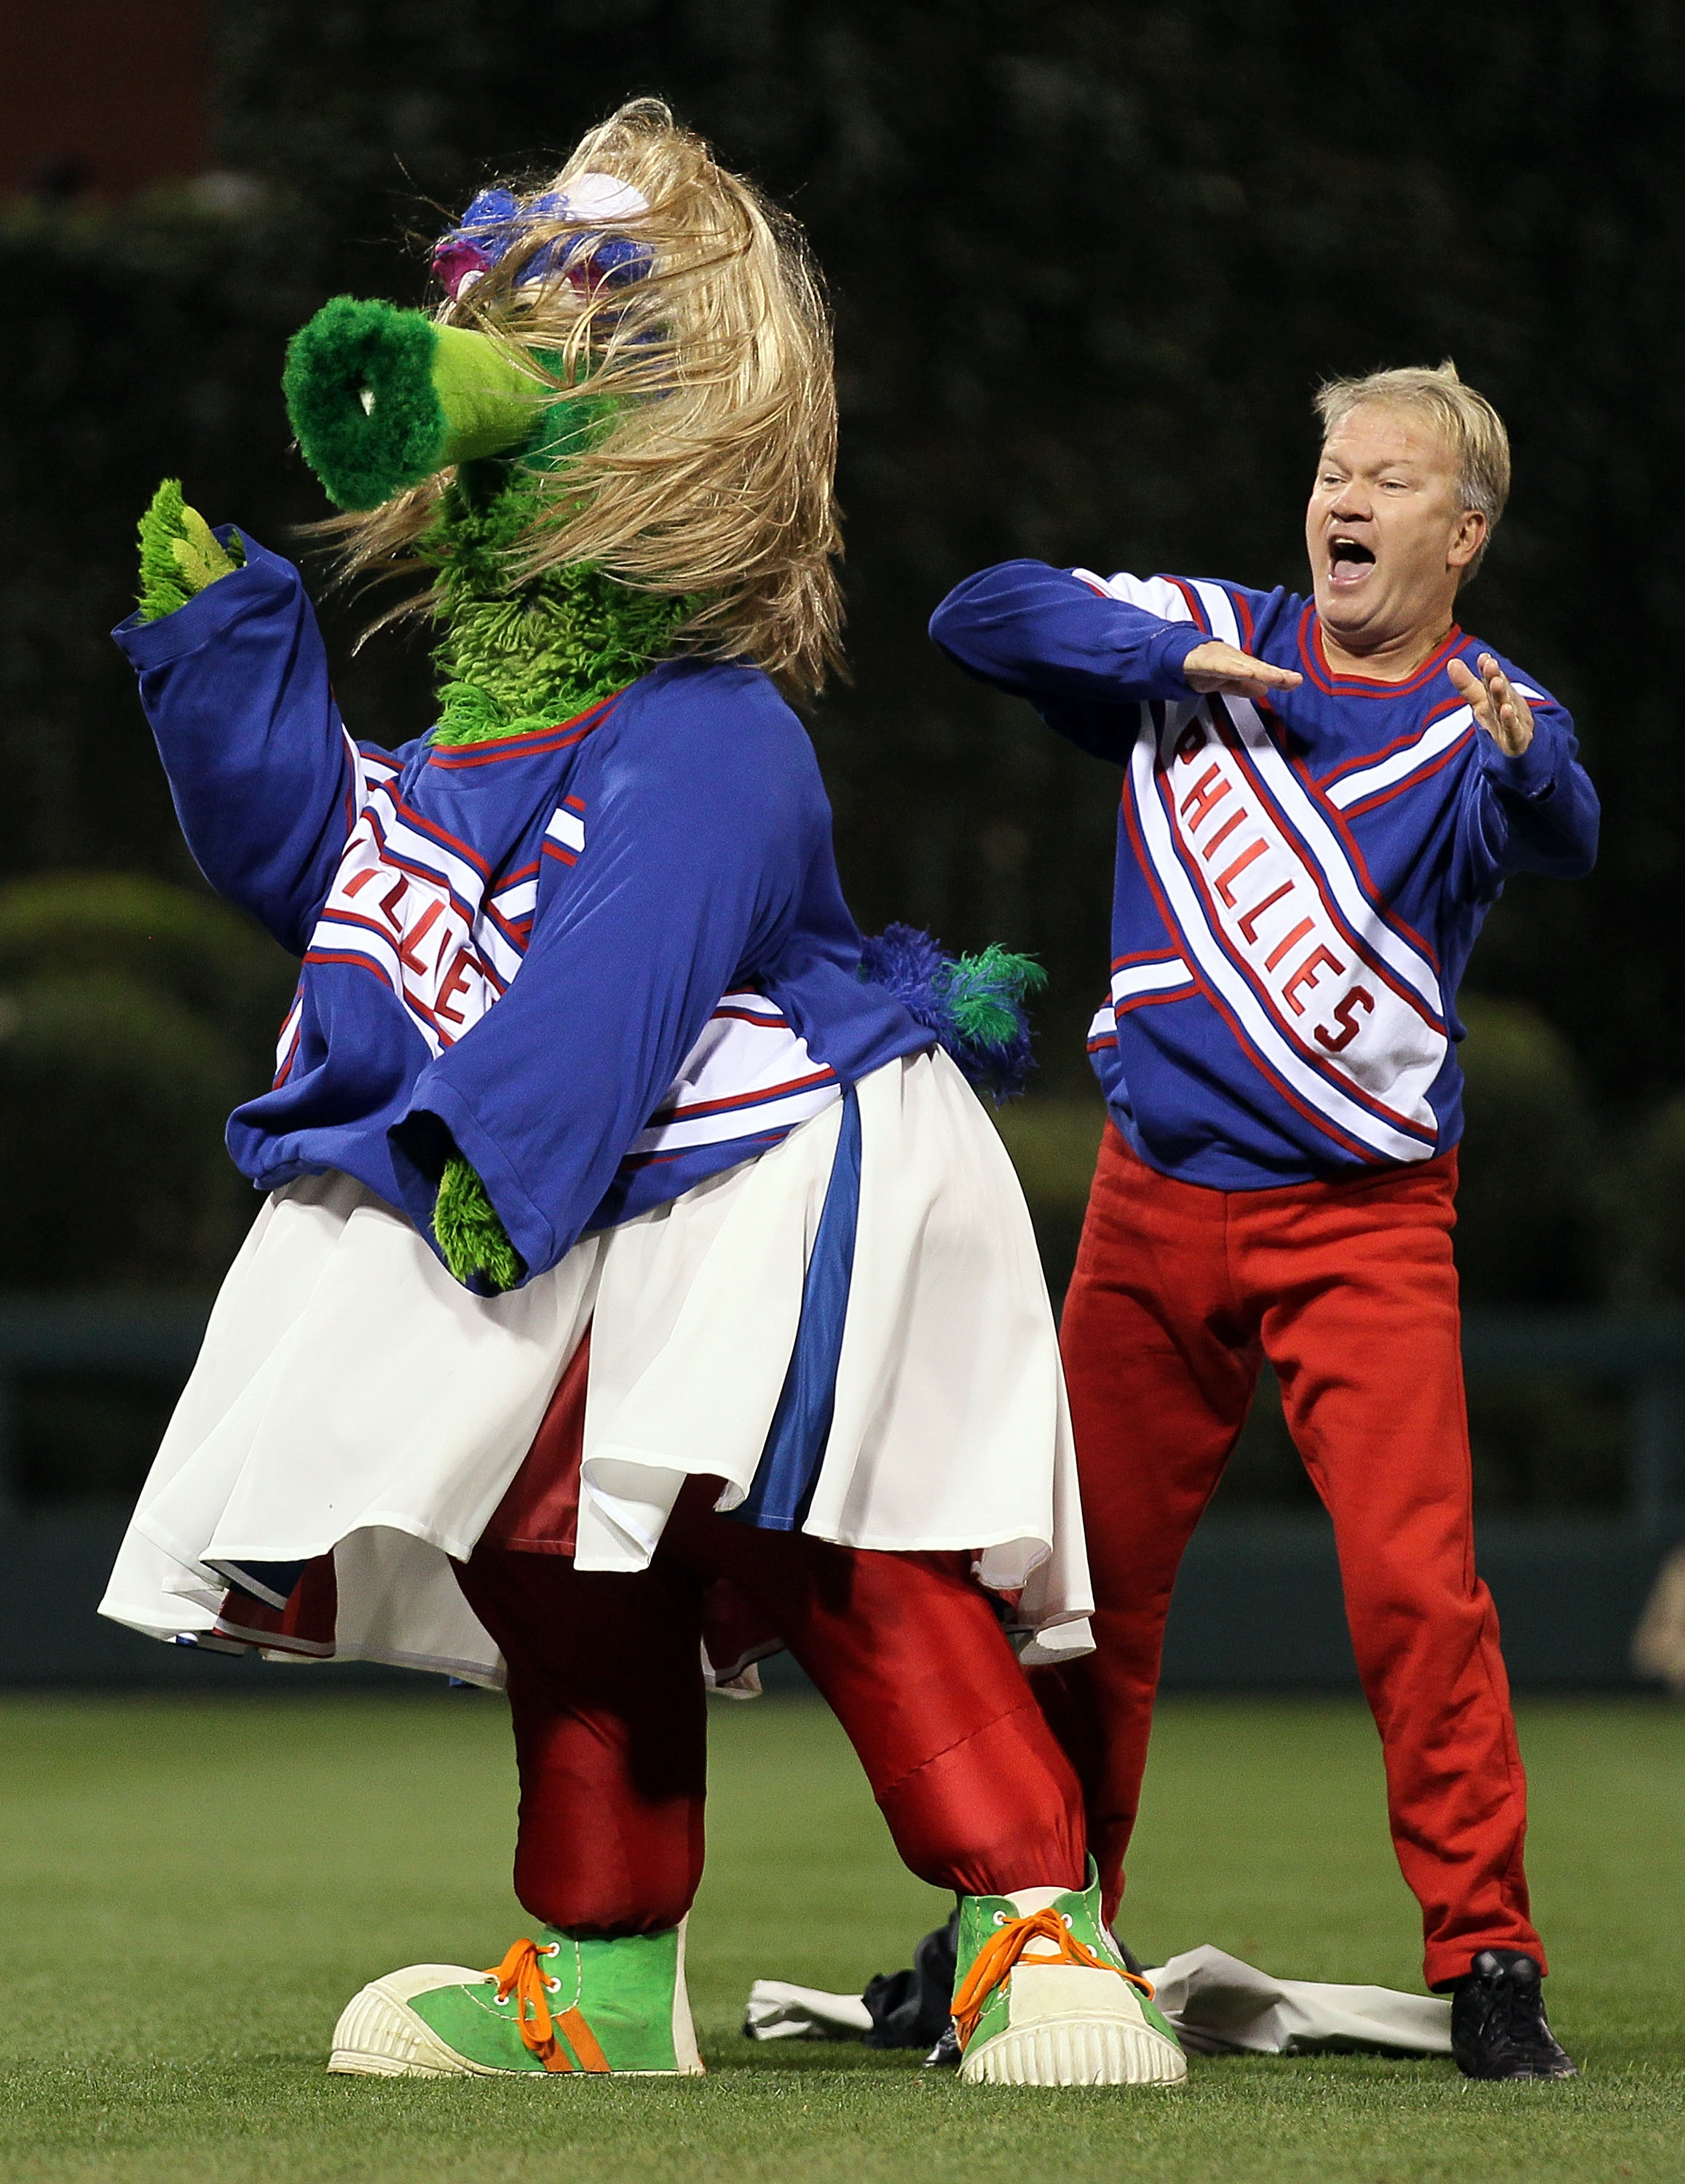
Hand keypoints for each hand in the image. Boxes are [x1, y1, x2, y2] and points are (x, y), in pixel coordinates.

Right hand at [1182, 641, 1303, 701]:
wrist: (1174, 655)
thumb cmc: (1201, 666)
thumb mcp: (1225, 680)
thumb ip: (1243, 686)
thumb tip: (1263, 689)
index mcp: (1238, 664)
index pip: (1263, 672)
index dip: (1280, 677)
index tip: (1297, 681)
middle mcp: (1232, 659)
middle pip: (1257, 668)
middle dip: (1275, 674)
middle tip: (1294, 680)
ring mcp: (1218, 658)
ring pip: (1242, 666)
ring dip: (1260, 671)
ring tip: (1277, 677)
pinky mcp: (1202, 661)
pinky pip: (1219, 666)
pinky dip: (1233, 669)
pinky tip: (1246, 672)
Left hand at [1448, 652, 1533, 755]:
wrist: (1522, 739)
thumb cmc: (1499, 715)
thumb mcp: (1481, 700)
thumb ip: (1466, 683)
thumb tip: (1451, 662)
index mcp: (1496, 694)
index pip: (1489, 680)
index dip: (1486, 669)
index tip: (1483, 657)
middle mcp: (1505, 704)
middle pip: (1497, 689)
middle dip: (1493, 676)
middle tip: (1490, 664)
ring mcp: (1512, 720)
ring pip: (1506, 706)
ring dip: (1501, 694)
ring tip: (1496, 682)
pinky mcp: (1517, 738)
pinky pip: (1513, 729)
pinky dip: (1510, 720)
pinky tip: (1507, 710)